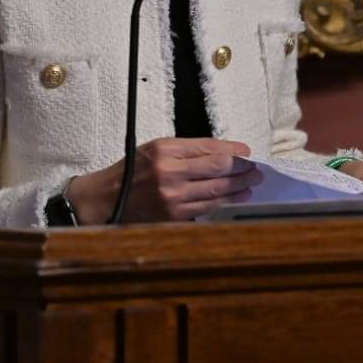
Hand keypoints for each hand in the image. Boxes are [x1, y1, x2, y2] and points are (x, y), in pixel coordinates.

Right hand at [66, 138, 259, 223]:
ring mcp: (172, 196)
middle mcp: (169, 172)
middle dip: (242, 168)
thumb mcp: (154, 149)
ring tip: (252, 182)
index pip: (209, 147)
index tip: (247, 151)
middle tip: (256, 168)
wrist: (105, 199)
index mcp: (164, 149)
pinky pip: (207, 208)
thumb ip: (186, 150)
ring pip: (216, 190)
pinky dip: (225, 202)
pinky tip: (236, 198)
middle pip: (218, 168)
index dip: (233, 149)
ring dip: (239, 186)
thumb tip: (221, 152)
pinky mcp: (174, 215)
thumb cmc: (132, 171)